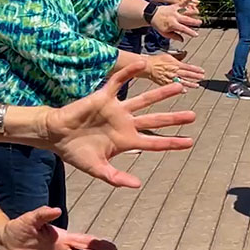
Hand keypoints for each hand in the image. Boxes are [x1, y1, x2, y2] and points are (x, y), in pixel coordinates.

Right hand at [43, 61, 196, 187]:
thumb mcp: (97, 170)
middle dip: (174, 118)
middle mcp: (125, 124)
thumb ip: (116, 178)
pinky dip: (130, 73)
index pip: (154, 142)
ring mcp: (115, 109)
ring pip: (143, 99)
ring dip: (161, 94)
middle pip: (155, 120)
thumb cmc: (75, 153)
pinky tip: (143, 64)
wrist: (56, 136)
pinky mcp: (103, 97)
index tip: (190, 142)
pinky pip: (119, 82)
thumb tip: (137, 185)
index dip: (172, 142)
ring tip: (179, 87)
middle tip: (193, 116)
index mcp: (126, 141)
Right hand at [142, 53, 204, 88]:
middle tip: (202, 78)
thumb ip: (177, 57)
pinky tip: (185, 91)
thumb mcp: (168, 56)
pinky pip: (175, 86)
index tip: (202, 71)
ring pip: (183, 81)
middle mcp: (174, 71)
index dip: (196, 70)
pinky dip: (180, 89)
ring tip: (197, 85)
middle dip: (196, 77)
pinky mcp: (165, 83)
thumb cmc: (156, 60)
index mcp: (175, 64)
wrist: (147, 66)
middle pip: (187, 75)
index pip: (189, 67)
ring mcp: (170, 78)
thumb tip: (184, 55)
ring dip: (190, 84)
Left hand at [150, 5, 201, 41]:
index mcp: (172, 25)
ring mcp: (175, 11)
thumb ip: (174, 36)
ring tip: (198, 12)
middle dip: (193, 21)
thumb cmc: (159, 25)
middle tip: (200, 23)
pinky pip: (182, 3)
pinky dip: (188, 0)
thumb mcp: (164, 33)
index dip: (190, 32)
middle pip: (186, 20)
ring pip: (185, 11)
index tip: (196, 35)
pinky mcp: (175, 6)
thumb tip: (182, 40)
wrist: (152, 14)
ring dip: (192, 12)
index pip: (183, 29)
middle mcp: (175, 17)